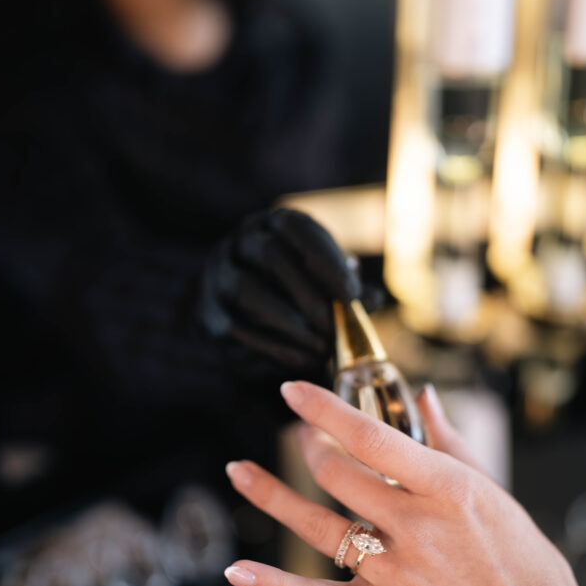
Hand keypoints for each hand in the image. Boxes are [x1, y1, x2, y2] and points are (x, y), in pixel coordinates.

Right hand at [198, 207, 361, 373]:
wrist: (238, 313)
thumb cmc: (293, 292)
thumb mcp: (323, 283)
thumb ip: (345, 289)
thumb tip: (376, 298)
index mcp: (273, 225)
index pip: (296, 227)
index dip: (326, 258)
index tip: (351, 294)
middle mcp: (241, 242)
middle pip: (271, 256)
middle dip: (309, 295)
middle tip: (336, 327)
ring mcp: (219, 275)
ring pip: (250, 291)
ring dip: (292, 324)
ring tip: (323, 348)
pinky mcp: (209, 313)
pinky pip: (238, 327)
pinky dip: (274, 347)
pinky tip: (302, 360)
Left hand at [223, 380, 585, 585]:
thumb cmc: (530, 572)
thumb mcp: (499, 497)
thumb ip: (454, 444)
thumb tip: (424, 398)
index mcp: (449, 491)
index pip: (373, 437)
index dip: (326, 409)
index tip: (294, 389)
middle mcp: (417, 528)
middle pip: (338, 475)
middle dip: (309, 446)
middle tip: (299, 435)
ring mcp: (396, 575)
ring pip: (316, 527)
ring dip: (271, 495)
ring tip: (239, 470)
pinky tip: (236, 569)